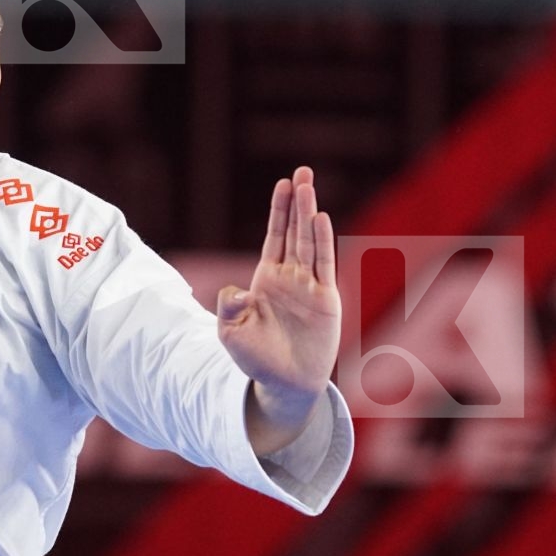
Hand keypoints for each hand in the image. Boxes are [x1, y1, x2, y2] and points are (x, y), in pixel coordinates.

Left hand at [218, 166, 341, 409]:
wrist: (284, 384)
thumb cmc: (256, 360)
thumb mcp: (230, 333)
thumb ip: (230, 307)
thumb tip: (235, 291)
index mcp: (267, 280)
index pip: (275, 237)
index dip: (278, 211)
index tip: (282, 184)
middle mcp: (291, 278)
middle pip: (295, 231)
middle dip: (297, 202)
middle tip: (302, 171)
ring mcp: (310, 287)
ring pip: (309, 242)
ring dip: (308, 214)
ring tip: (308, 186)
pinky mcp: (326, 301)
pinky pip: (324, 265)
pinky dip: (323, 241)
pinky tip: (320, 219)